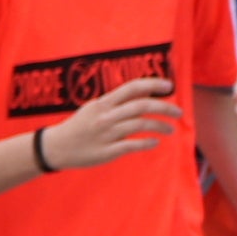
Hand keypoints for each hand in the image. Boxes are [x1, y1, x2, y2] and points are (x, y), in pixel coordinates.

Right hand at [42, 78, 183, 169]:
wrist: (57, 147)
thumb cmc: (81, 126)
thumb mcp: (96, 108)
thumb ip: (118, 101)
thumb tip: (144, 92)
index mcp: (104, 102)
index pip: (132, 87)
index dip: (153, 84)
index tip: (169, 87)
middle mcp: (106, 116)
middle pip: (141, 105)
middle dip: (164, 107)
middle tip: (179, 112)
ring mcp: (107, 133)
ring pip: (140, 124)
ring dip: (160, 126)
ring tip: (171, 129)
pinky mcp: (107, 151)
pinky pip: (132, 145)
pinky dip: (147, 143)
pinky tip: (155, 142)